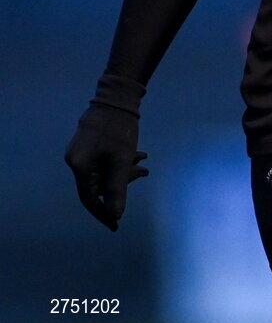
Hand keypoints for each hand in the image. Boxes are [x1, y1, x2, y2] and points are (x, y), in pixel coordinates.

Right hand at [64, 103, 148, 230]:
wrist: (118, 96)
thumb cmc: (120, 129)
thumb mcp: (121, 161)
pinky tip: (137, 155)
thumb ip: (117, 189)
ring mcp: (81, 151)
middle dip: (122, 182)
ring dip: (124, 170)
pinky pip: (104, 161)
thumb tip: (115, 216)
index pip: (90, 199)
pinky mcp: (90, 144)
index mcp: (79, 167)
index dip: (104, 213)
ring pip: (103, 171)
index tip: (116, 226)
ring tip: (143, 160)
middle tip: (144, 173)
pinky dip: (120, 161)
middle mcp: (76, 161)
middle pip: (98, 184)